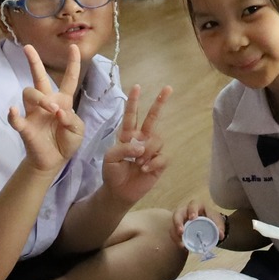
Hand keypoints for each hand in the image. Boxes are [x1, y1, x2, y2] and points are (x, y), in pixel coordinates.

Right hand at [7, 41, 84, 175]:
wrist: (54, 160)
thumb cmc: (66, 141)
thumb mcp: (78, 130)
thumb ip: (72, 119)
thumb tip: (58, 112)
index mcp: (63, 100)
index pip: (69, 79)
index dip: (72, 63)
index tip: (74, 47)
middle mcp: (46, 102)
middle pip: (38, 77)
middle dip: (33, 62)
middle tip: (28, 48)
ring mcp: (33, 113)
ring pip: (29, 93)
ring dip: (40, 98)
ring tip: (52, 109)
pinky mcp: (25, 127)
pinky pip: (15, 118)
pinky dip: (13, 115)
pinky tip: (12, 110)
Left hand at [102, 83, 170, 204]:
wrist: (119, 191)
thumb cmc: (112, 173)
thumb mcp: (110, 158)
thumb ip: (123, 148)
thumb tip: (141, 146)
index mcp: (128, 135)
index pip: (131, 115)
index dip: (134, 102)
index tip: (137, 87)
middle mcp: (142, 139)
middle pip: (152, 118)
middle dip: (160, 103)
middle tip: (168, 88)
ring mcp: (152, 150)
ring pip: (157, 140)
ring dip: (147, 151)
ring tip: (138, 164)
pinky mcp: (159, 162)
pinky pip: (162, 156)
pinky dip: (153, 162)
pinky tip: (144, 169)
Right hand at [171, 199, 218, 247]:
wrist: (208, 225)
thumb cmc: (211, 220)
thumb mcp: (217, 222)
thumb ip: (219, 227)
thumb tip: (220, 235)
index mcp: (197, 206)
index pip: (193, 205)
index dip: (192, 210)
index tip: (192, 218)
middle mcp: (186, 210)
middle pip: (178, 213)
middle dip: (178, 222)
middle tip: (181, 231)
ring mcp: (180, 219)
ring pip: (173, 224)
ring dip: (175, 233)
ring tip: (181, 243)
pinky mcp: (177, 227)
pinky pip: (173, 232)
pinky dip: (177, 239)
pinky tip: (182, 246)